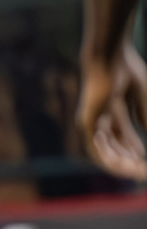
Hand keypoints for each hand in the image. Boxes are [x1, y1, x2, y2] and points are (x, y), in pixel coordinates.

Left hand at [79, 47, 146, 180]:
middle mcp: (100, 122)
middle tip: (143, 172)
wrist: (110, 57)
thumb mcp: (141, 97)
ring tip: (137, 169)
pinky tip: (124, 161)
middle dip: (129, 163)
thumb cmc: (126, 71)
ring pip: (104, 152)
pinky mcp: (87, 120)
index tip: (145, 166)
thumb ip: (144, 114)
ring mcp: (92, 122)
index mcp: (112, 117)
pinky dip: (109, 155)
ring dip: (121, 163)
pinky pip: (95, 145)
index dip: (134, 156)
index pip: (123, 143)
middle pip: (114, 150)